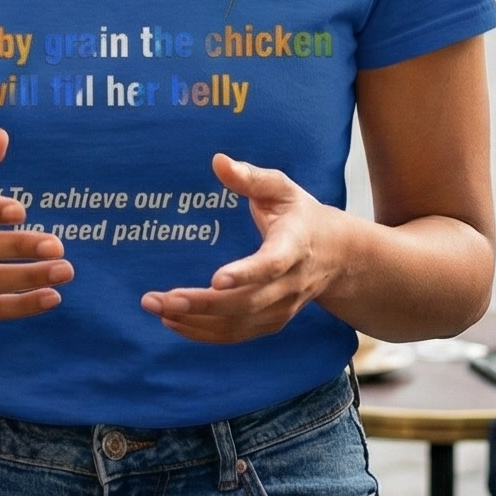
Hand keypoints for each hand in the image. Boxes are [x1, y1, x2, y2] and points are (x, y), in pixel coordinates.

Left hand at [140, 154, 335, 343]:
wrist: (337, 256)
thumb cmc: (301, 215)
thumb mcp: (282, 188)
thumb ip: (251, 177)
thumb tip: (218, 161)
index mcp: (294, 246)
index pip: (272, 264)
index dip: (246, 274)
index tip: (216, 279)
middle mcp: (289, 283)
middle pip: (246, 302)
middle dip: (202, 304)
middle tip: (162, 299)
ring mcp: (281, 308)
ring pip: (237, 324)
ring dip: (195, 321)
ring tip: (157, 308)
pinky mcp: (271, 322)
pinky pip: (235, 334)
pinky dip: (203, 333)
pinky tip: (174, 321)